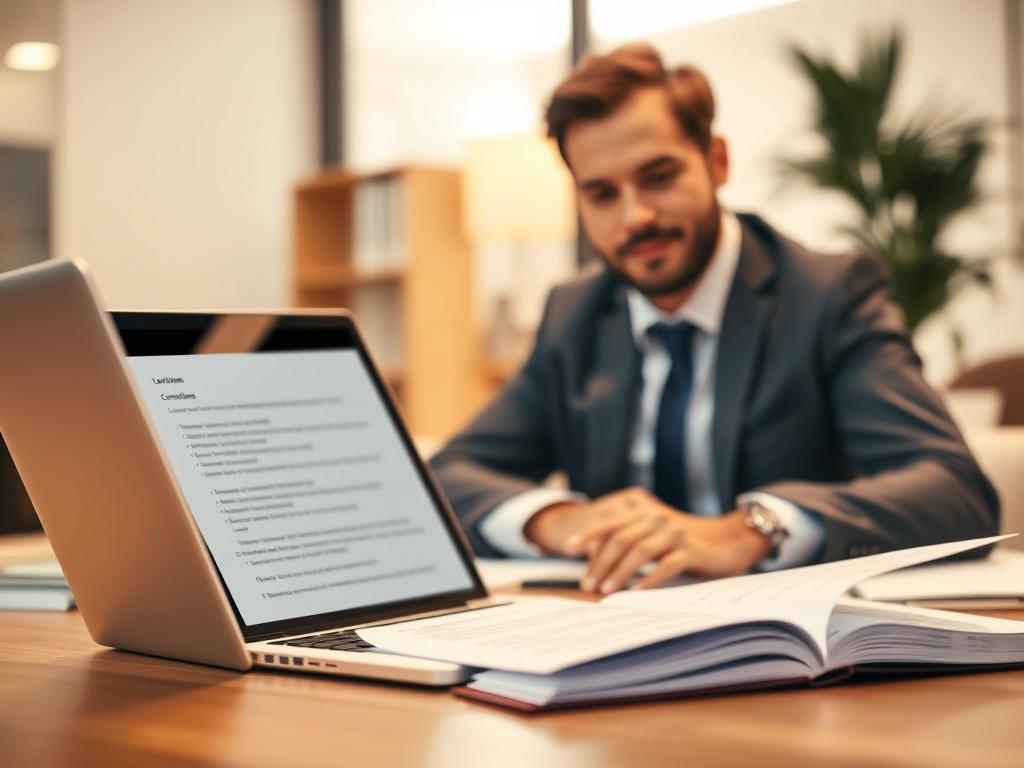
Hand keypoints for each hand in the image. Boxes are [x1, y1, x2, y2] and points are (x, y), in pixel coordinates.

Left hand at [550, 488, 770, 592]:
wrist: (731, 538)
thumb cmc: (687, 541)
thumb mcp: (656, 535)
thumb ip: (631, 540)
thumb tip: (598, 561)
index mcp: (644, 512)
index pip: (609, 521)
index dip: (587, 533)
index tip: (567, 548)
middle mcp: (656, 518)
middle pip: (619, 538)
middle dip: (599, 562)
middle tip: (586, 584)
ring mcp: (674, 533)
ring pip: (639, 551)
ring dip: (619, 572)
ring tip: (605, 590)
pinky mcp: (691, 550)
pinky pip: (666, 565)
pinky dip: (650, 579)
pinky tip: (637, 593)